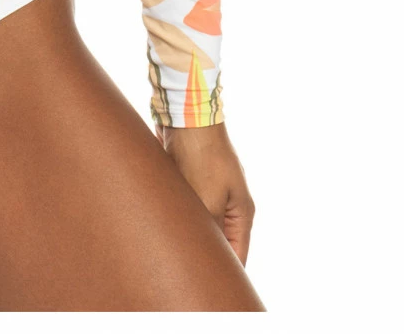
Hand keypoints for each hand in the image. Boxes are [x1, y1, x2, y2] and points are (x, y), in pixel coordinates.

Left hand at [160, 121, 255, 263]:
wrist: (186, 114)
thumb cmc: (202, 156)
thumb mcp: (206, 201)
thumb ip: (208, 232)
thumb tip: (204, 257)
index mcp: (241, 212)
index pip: (237, 255)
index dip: (225, 274)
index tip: (207, 289)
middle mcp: (229, 203)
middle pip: (218, 240)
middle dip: (202, 254)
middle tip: (182, 271)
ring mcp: (211, 189)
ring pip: (199, 222)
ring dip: (186, 232)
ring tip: (169, 248)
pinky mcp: (191, 177)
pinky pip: (186, 205)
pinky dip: (176, 214)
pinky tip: (161, 222)